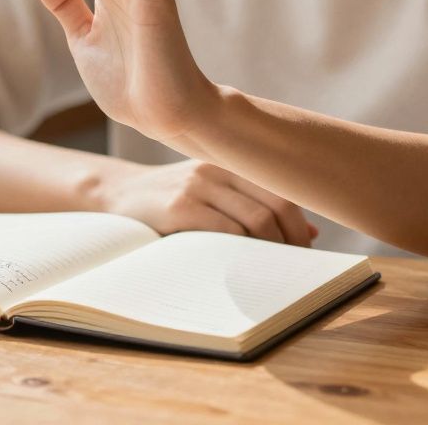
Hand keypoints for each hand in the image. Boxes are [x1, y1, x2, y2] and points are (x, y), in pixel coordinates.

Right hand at [97, 159, 317, 244]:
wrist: (117, 194)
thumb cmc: (173, 198)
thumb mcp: (215, 192)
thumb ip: (257, 204)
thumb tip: (310, 232)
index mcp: (230, 159)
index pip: (282, 188)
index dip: (301, 221)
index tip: (307, 247)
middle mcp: (217, 167)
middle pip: (275, 204)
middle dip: (293, 239)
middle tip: (298, 263)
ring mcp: (197, 186)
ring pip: (255, 219)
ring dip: (273, 250)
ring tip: (275, 269)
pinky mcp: (178, 207)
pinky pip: (226, 232)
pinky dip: (243, 252)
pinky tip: (244, 265)